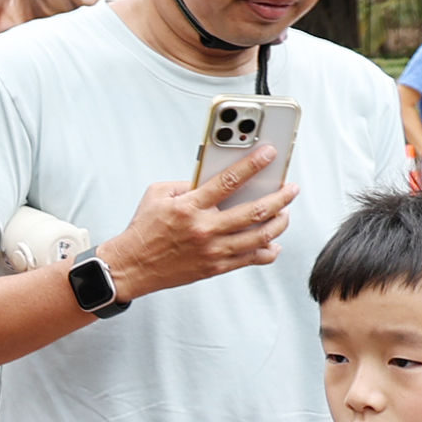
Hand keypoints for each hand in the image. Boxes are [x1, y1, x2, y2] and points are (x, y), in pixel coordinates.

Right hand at [97, 160, 295, 299]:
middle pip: (255, 211)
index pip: (229, 181)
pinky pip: (252, 259)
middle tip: (290, 188)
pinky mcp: (216, 267)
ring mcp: (213, 250)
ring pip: (260, 236)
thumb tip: (212, 179)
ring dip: (280, 222)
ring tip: (285, 213)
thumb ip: (186, 184)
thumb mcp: (157, 195)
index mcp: (190, 206)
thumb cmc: (143, 230)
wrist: (131, 266)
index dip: (253, 164)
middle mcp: (205, 228)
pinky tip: (273, 241)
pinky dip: (268, 250)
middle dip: (280, 197)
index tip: (269, 154)